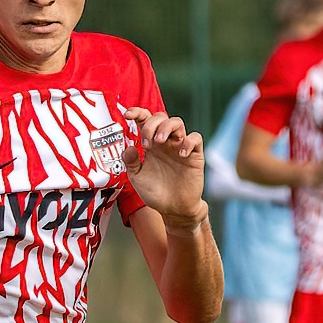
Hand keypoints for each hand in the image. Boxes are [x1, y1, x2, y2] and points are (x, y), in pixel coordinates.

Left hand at [123, 107, 207, 224]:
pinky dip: (188, 142)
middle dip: (152, 124)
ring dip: (167, 127)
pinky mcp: (194, 156)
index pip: (145, 120)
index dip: (137, 113)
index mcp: (151, 145)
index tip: (127, 114)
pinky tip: (180, 154)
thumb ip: (131, 162)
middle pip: (161, 117)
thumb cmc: (155, 192)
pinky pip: (195, 138)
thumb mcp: (137, 178)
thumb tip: (129, 147)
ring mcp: (180, 147)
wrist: (173, 209)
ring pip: (178, 122)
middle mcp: (165, 142)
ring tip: (159, 142)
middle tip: (147, 143)